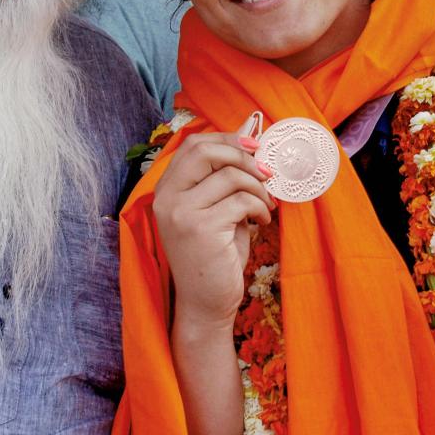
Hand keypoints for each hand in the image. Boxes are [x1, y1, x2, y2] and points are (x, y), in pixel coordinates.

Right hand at [153, 122, 276, 328]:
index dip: (228, 140)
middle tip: (268, 172)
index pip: (194, 144)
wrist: (206, 303)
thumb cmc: (215, 254)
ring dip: (259, 187)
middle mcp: (167, 197)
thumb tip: (251, 131)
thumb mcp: (218, 207)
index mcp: (166, 189)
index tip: (256, 149)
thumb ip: (226, 174)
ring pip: (230, 175)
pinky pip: (241, 201)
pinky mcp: (200, 228)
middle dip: (245, 156)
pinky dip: (260, 207)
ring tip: (267, 205)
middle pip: (207, 150)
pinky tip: (262, 221)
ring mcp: (180, 212)